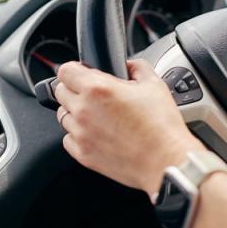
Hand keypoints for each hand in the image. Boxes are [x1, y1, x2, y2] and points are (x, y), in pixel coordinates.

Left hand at [54, 59, 205, 194]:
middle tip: (95, 96)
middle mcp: (83, 110)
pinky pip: (68, 139)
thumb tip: (129, 65)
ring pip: (63, 116)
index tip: (82, 74)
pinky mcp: (83, 155)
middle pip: (60, 92)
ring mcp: (81, 134)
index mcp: (97, 88)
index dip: (75, 70)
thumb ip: (136, 67)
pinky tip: (98, 135)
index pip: (65, 70)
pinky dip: (79, 135)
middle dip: (74, 90)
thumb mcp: (154, 84)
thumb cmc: (162, 127)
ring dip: (76, 113)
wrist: (165, 161)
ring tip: (99, 117)